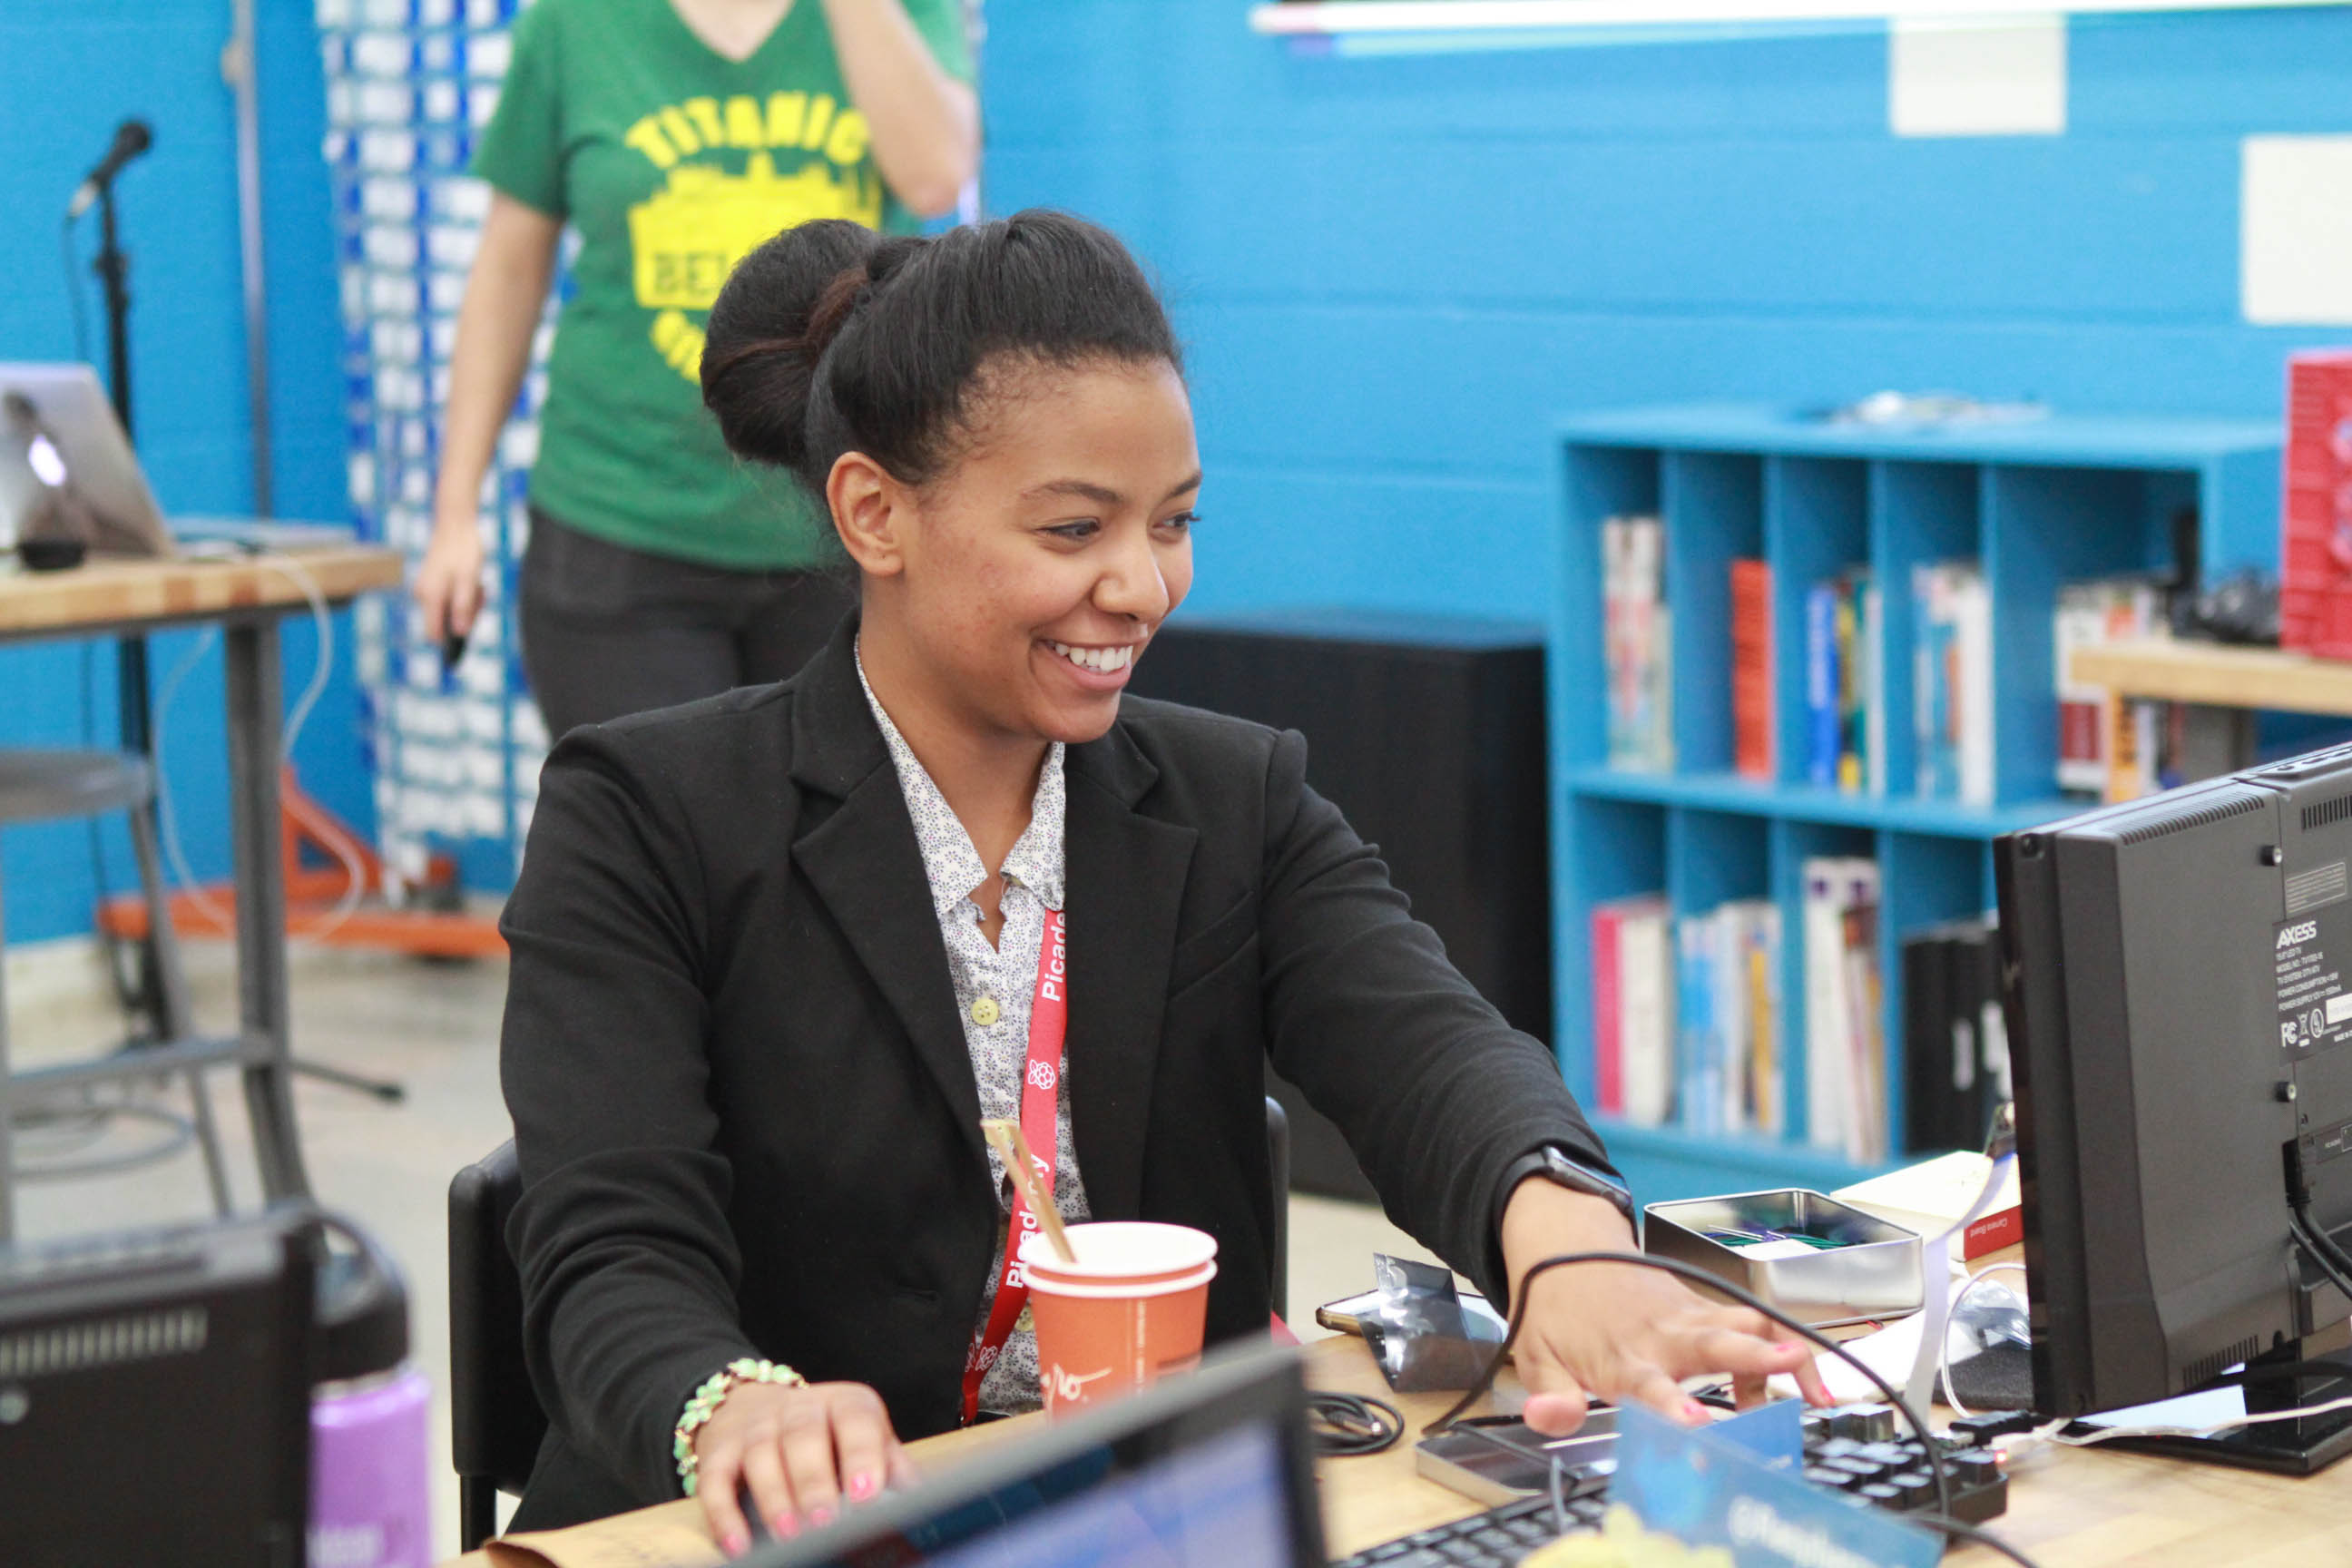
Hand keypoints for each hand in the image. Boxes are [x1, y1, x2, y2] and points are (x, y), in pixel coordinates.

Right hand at [413, 511, 485, 643]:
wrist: (456, 524)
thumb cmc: (464, 550)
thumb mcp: (470, 580)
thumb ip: (464, 607)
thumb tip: (460, 633)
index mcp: (430, 596)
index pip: (433, 633)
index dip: (448, 643)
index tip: (465, 645)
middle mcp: (423, 595)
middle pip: (444, 623)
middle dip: (465, 617)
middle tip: (480, 596)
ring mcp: (427, 589)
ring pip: (449, 611)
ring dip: (468, 605)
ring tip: (478, 586)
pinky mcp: (434, 584)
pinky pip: (450, 599)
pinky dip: (465, 596)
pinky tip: (474, 582)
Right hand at [692, 1379, 916, 1557]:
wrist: (753, 1407)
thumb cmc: (827, 1437)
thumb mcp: (863, 1440)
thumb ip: (891, 1467)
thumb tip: (926, 1505)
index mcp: (845, 1404)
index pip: (856, 1419)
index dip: (862, 1454)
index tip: (867, 1494)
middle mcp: (799, 1407)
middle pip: (804, 1435)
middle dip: (814, 1481)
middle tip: (825, 1523)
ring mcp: (756, 1427)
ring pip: (761, 1455)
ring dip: (775, 1498)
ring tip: (789, 1536)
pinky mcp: (718, 1451)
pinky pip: (715, 1480)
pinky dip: (724, 1514)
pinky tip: (738, 1545)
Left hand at [1498, 1178, 1831, 1435]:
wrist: (1567, 1252)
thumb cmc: (1555, 1312)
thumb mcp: (1536, 1358)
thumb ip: (1550, 1396)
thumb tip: (1548, 1417)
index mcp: (1622, 1358)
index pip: (1649, 1387)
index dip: (1672, 1407)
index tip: (1696, 1424)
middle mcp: (1664, 1337)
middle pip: (1715, 1343)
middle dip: (1754, 1357)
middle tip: (1791, 1365)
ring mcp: (1690, 1318)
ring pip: (1745, 1326)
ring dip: (1782, 1353)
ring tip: (1818, 1389)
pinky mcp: (1705, 1310)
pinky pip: (1751, 1324)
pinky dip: (1781, 1346)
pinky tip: (1805, 1379)